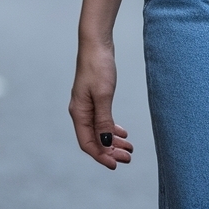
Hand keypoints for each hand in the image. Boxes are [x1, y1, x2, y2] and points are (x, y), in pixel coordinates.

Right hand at [69, 44, 132, 168]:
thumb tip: (106, 143)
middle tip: (128, 158)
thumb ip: (104, 120)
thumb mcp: (103, 95)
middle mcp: (81, 111)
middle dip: (110, 151)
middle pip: (94, 139)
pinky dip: (112, 128)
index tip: (115, 165)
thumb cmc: (98, 66)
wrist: (96, 43)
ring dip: (113, 141)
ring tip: (129, 149)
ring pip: (100, 131)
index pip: (88, 143)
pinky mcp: (95, 98)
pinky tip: (123, 133)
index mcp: (79, 113)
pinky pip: (102, 120)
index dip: (101, 156)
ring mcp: (87, 105)